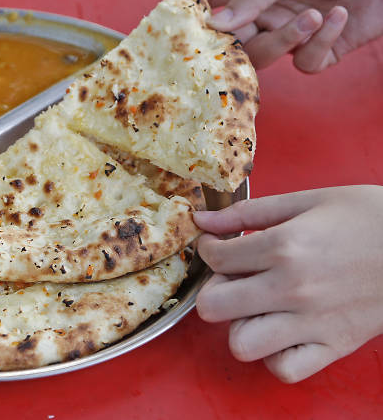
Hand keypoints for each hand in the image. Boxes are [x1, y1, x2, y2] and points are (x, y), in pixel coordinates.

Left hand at [194, 186, 382, 382]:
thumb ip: (249, 212)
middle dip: (214, 291)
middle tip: (233, 279)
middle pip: (213, 307)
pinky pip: (285, 369)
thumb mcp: (310, 200)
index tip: (219, 246)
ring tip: (258, 308)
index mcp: (285, 246)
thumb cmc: (371, 216)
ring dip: (241, 326)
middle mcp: (293, 288)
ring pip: (242, 344)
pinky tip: (283, 331)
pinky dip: (276, 356)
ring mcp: (313, 322)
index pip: (216, 259)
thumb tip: (203, 221)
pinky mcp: (335, 346)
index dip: (209, 249)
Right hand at [208, 0, 382, 71]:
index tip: (196, 24)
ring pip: (267, 58)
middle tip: (251, 30)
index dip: (206, 23)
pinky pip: (307, 63)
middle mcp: (269, 18)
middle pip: (236, 44)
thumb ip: (250, 0)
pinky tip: (337, 16)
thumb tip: (213, 24)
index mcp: (255, 0)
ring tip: (312, 16)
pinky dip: (321, 42)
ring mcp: (295, 37)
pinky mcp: (323, 52)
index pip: (220, 13)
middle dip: (243, 41)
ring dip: (286, 40)